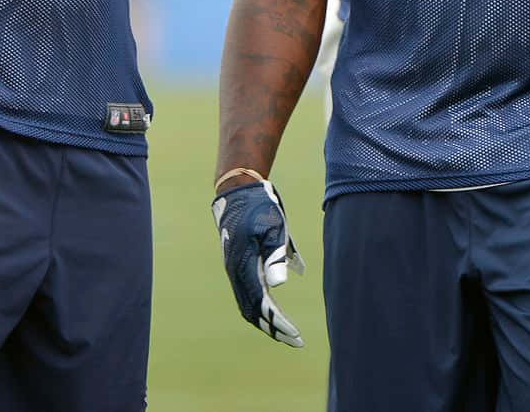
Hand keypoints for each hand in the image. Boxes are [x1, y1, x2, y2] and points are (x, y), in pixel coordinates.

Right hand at [211, 179, 305, 346]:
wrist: (237, 189)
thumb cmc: (259, 207)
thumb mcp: (272, 227)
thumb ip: (274, 255)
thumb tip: (279, 285)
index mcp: (243, 264)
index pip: (261, 303)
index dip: (278, 323)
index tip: (295, 335)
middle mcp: (235, 271)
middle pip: (251, 310)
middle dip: (273, 328)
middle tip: (294, 340)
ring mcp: (234, 268)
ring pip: (247, 304)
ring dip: (265, 320)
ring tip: (284, 331)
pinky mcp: (237, 263)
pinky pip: (246, 293)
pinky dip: (260, 307)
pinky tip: (274, 310)